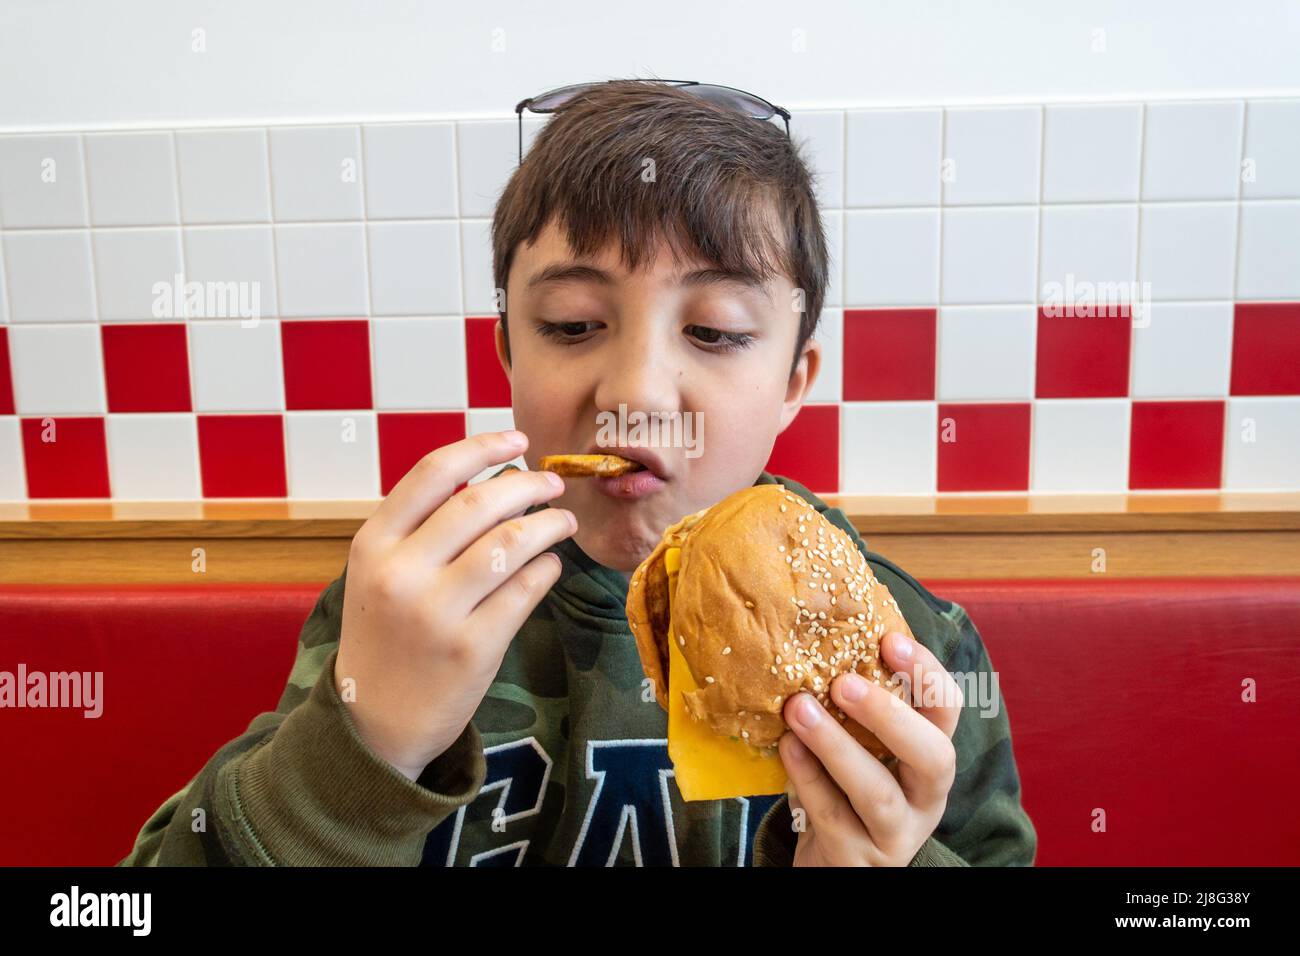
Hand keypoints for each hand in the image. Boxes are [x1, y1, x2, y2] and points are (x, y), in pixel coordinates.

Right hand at [334, 430, 576, 780]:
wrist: (373, 722)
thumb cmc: (386, 636)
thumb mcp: (377, 574)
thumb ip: (419, 527)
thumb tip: (489, 476)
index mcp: (373, 545)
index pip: (433, 472)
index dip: (483, 446)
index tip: (519, 440)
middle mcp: (401, 573)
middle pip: (480, 502)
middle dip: (530, 484)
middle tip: (554, 484)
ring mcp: (438, 612)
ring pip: (512, 542)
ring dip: (550, 523)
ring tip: (563, 521)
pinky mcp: (473, 647)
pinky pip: (527, 589)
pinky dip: (547, 568)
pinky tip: (550, 565)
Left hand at [777, 631, 962, 865]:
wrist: (836, 862)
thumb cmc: (848, 788)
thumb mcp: (865, 748)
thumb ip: (857, 706)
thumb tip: (821, 633)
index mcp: (932, 756)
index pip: (947, 708)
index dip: (926, 673)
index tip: (890, 639)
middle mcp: (926, 797)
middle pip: (932, 756)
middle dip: (888, 715)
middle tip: (842, 681)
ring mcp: (895, 833)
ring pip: (876, 792)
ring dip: (836, 745)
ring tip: (798, 708)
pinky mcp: (857, 857)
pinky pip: (832, 814)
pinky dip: (806, 777)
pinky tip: (786, 746)